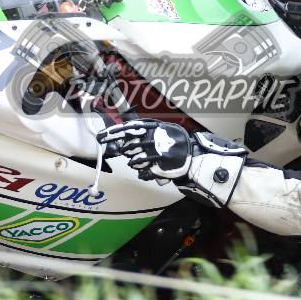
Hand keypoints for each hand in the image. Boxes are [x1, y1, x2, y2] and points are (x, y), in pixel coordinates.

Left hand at [97, 119, 247, 207]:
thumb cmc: (179, 145)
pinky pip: (144, 171)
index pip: (131, 128)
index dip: (115, 132)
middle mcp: (157, 140)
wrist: (197, 160)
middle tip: (120, 148)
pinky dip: (144, 171)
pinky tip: (148, 169)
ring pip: (135, 160)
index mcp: (158, 128)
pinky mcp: (160, 168)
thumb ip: (147, 131)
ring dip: (135, 161)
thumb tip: (126, 132)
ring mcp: (158, 155)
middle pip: (130, 145)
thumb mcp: (165, 132)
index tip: (103, 136)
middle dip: (123, 148)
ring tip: (141, 160)